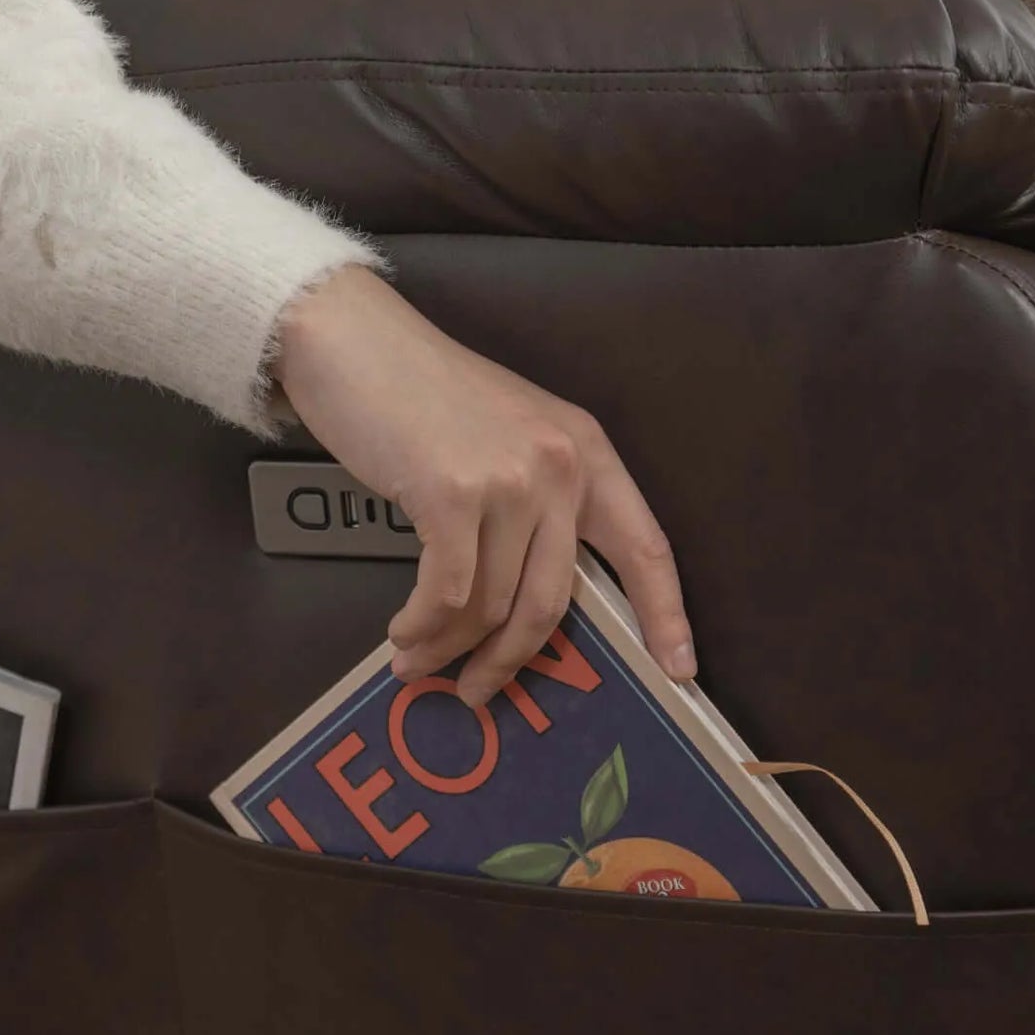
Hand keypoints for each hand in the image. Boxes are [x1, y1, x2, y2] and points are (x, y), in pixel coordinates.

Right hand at [272, 265, 696, 706]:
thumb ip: (534, 500)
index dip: (665, 614)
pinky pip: (447, 594)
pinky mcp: (451, 494)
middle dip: (510, 661)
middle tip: (478, 692)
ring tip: (415, 663)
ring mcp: (508, 481)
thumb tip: (521, 596)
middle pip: (551, 601)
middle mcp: (560, 467)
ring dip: (448, 648)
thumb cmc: (422, 394)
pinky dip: (421, 626)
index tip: (679, 671)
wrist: (355, 341)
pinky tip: (402, 634)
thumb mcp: (508, 435)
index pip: (645, 545)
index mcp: (587, 451)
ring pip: (492, 605)